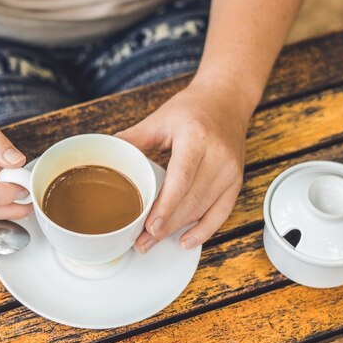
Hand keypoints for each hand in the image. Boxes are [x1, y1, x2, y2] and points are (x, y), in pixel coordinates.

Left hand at [116, 77, 252, 251]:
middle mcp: (218, 156)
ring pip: (203, 209)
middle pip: (191, 199)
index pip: (181, 178)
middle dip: (165, 226)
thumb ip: (133, 139)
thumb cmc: (191, 109)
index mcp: (196, 138)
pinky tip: (185, 241)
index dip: (166, 206)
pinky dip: (203, 230)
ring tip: (153, 242)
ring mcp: (230, 171)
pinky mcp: (236, 181)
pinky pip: (221, 213)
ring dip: (178, 229)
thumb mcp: (159, 119)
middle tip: (141, 243)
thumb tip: (106, 154)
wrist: (226, 100)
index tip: (149, 227)